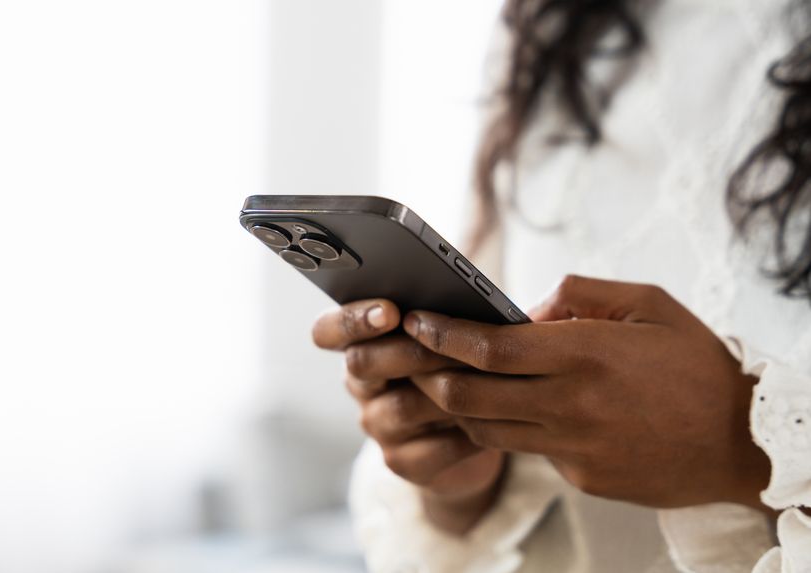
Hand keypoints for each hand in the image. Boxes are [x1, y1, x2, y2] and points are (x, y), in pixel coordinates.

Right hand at [312, 299, 506, 532]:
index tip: (390, 311)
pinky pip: (428, 449)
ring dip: (444, 391)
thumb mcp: (450, 333)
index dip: (351, 320)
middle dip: (408, 351)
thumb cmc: (464, 364)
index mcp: (362, 343)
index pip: (327, 331)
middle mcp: (361, 385)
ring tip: (484, 378)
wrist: (480, 430)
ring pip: (400, 407)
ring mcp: (377, 425)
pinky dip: (463, 434)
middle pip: (361, 364)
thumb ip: (441, 316)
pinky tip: (490, 419)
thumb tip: (460, 296)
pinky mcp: (401, 462)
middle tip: (447, 344)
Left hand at [404, 276, 770, 509]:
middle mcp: (572, 404)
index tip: (416, 321)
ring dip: (461, 407)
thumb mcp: (649, 305)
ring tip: (456, 383)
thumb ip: (580, 295)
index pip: (489, 346)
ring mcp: (574, 447)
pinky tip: (522, 410)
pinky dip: (513, 428)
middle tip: (419, 358)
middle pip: (470, 396)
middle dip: (431, 376)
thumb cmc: (697, 366)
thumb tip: (527, 308)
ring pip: (488, 429)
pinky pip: (529, 450)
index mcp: (585, 353)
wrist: (744, 442)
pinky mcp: (581, 477)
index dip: (443, 334)